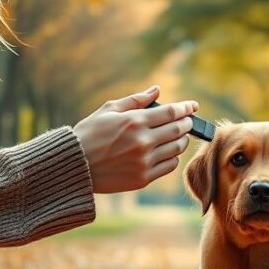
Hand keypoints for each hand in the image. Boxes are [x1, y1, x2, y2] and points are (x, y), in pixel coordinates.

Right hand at [73, 86, 198, 193]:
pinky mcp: (143, 178)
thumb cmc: (89, 134)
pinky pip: (168, 166)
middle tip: (188, 120)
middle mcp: (143, 142)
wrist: (75, 166)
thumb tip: (157, 89)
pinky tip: (168, 151)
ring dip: (182, 140)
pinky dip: (173, 157)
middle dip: (187, 123)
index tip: (193, 106)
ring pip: (176, 149)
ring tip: (179, 135)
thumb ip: (136, 100)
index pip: (171, 113)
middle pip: (178, 130)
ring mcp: (144, 162)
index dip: (185, 108)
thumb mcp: (108, 110)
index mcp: (135, 121)